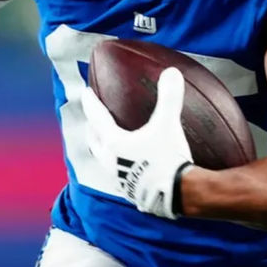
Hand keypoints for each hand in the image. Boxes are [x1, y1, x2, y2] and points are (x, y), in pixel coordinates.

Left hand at [81, 67, 192, 218]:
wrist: (180, 194)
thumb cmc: (169, 158)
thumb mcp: (168, 124)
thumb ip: (169, 97)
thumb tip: (171, 72)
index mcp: (115, 144)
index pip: (97, 118)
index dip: (91, 103)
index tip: (85, 93)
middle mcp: (111, 162)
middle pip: (94, 141)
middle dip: (92, 127)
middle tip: (93, 117)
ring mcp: (120, 180)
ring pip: (103, 159)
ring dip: (101, 147)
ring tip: (107, 140)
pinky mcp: (131, 192)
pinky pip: (117, 173)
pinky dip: (116, 163)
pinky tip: (128, 163)